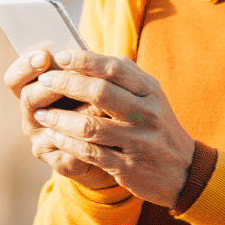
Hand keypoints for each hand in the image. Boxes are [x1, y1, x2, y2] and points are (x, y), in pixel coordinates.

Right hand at [4, 49, 115, 188]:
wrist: (114, 142)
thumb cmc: (98, 100)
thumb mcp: (87, 78)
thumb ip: (77, 65)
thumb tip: (75, 48)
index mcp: (31, 92)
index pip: (14, 79)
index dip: (25, 66)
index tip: (43, 56)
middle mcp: (32, 117)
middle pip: (28, 97)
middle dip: (56, 85)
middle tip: (79, 76)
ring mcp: (43, 142)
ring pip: (51, 124)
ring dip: (79, 109)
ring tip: (103, 102)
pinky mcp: (61, 163)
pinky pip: (72, 151)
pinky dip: (92, 138)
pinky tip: (109, 127)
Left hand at [26, 50, 195, 207]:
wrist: (185, 170)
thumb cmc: (157, 125)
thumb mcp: (150, 96)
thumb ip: (124, 76)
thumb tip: (85, 54)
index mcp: (150, 91)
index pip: (114, 68)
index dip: (84, 60)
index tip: (61, 57)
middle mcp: (146, 114)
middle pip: (100, 93)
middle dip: (66, 84)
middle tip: (43, 81)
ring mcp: (138, 142)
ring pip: (90, 126)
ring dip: (59, 118)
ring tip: (40, 113)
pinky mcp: (128, 167)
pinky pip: (90, 153)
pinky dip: (67, 143)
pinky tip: (52, 136)